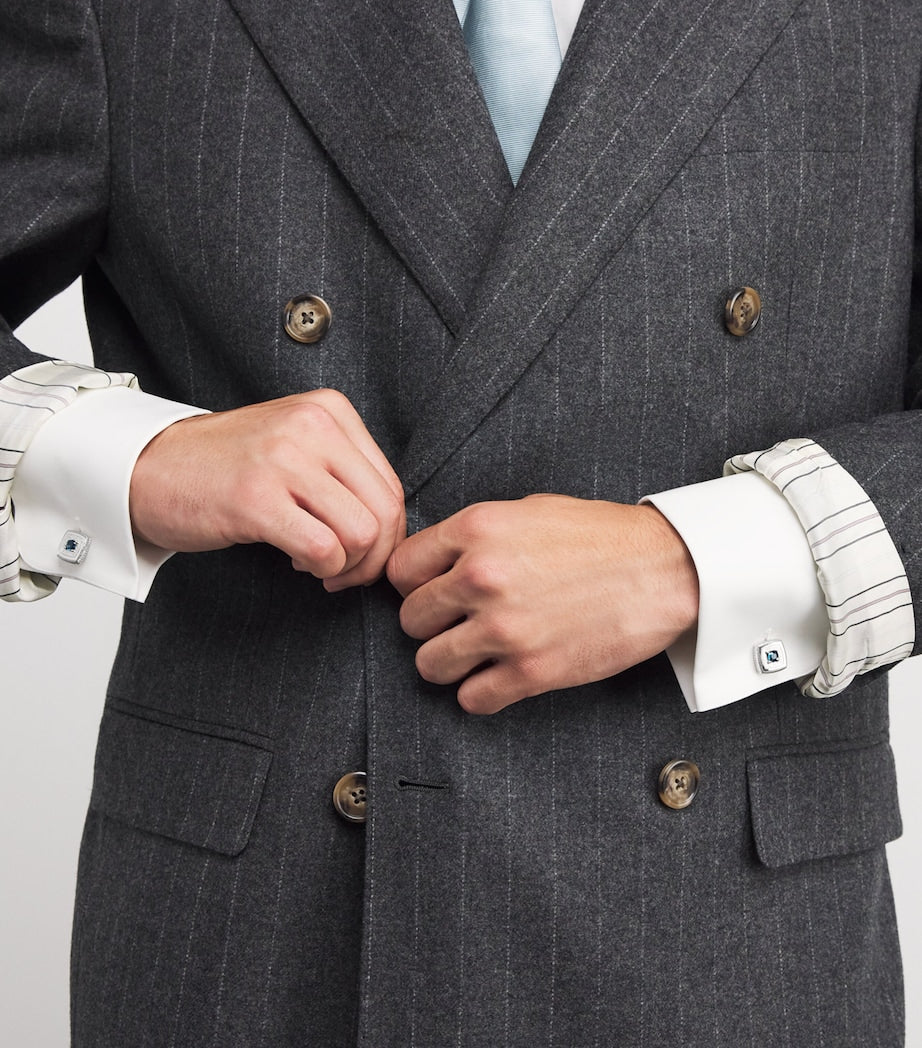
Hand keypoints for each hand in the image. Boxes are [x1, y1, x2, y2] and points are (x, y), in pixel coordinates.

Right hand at [129, 389, 404, 587]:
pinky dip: (320, 570)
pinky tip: (295, 564)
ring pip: (362, 533)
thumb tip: (392, 530)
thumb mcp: (297, 447)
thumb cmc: (227, 467)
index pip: (391, 486)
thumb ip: (346, 474)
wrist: (147, 467)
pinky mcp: (255, 498)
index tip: (361, 552)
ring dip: (346, 567)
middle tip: (345, 572)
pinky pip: (323, 550)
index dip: (387, 535)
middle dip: (374, 558)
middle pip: (385, 511)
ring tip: (318, 566)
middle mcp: (312, 426)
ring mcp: (283, 459)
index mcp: (330, 410)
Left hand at [386, 495, 698, 713]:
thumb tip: (433, 562)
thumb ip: (473, 536)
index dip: (413, 584)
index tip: (430, 592)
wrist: (664, 569)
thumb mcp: (527, 511)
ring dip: (448, 663)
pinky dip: (481, 694)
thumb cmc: (600, 537)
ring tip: (473, 655)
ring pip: (430, 664)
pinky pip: (471, 700)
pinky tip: (499, 677)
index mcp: (476, 530)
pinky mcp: (531, 671)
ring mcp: (504, 628)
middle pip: (410, 619)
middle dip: (430, 625)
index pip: (400, 569)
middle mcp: (481, 578)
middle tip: (457, 624)